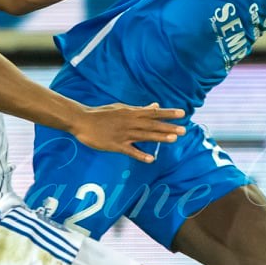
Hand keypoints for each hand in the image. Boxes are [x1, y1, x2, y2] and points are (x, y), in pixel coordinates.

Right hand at [71, 103, 185, 162]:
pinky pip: (130, 151)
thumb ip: (139, 109)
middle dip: (168, 127)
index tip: (182, 113)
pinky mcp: (115, 145)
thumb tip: (154, 106)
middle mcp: (129, 122)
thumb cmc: (101, 113)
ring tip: (173, 139)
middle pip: (152, 125)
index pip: (153, 112)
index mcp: (131, 113)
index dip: (168, 113)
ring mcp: (123, 134)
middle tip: (184, 130)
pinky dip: (140, 154)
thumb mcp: (121, 108)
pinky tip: (151, 159)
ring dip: (159, 138)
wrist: (81, 120)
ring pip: (144, 136)